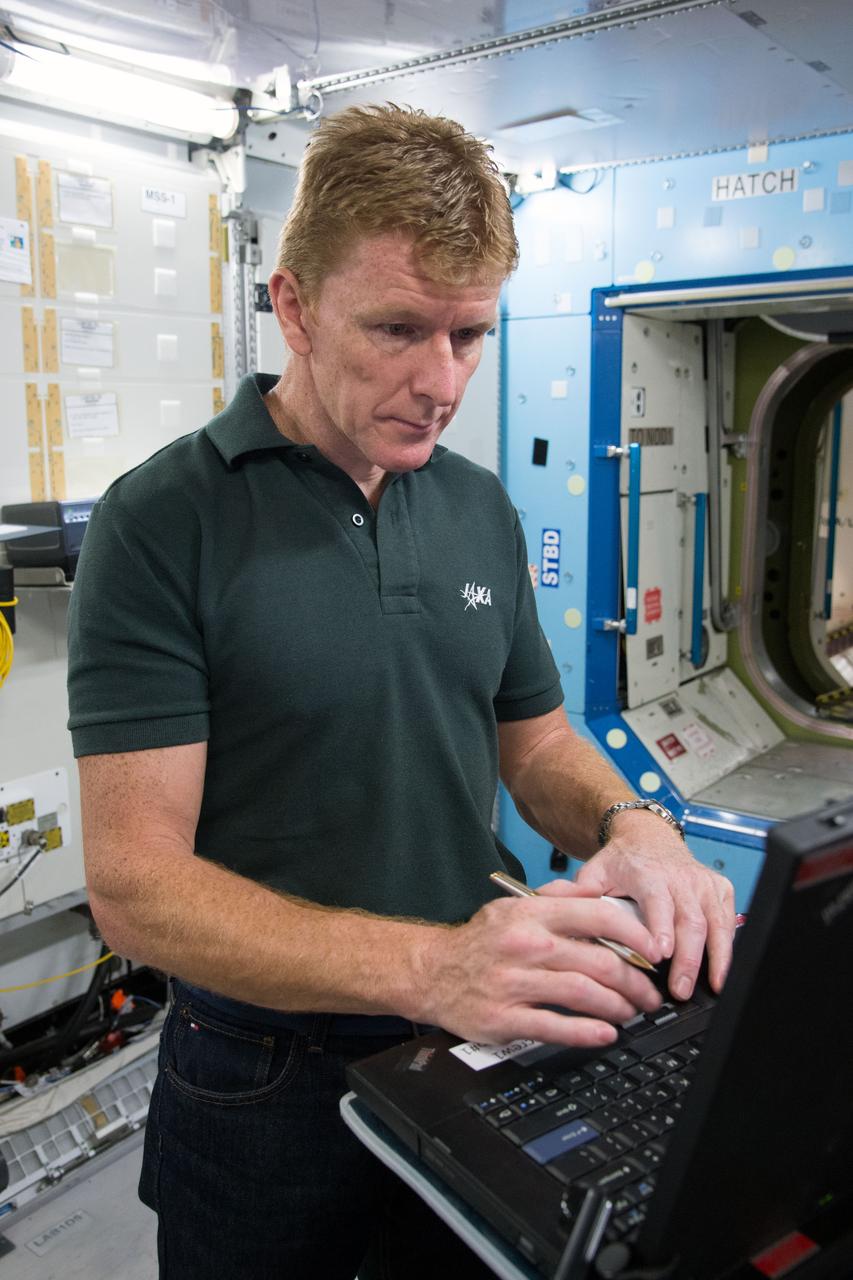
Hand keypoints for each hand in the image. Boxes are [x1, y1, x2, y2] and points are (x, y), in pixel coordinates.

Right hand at [416, 880, 661, 1047]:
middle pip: (598, 962)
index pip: (596, 916)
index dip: (635, 934)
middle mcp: (526, 945)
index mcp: (531, 913)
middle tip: (650, 993)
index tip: (655, 949)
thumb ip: (556, 901)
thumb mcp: (513, 907)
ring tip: (632, 1012)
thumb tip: (600, 898)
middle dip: (636, 982)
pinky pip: (555, 1026)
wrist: (430, 971)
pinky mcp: (504, 1018)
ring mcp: (514, 982)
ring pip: (583, 995)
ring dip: (618, 1007)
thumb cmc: (479, 941)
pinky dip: (587, 1032)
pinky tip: (606, 1033)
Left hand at [574, 812, 735, 999]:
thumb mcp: (595, 871)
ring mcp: (702, 884)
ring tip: (712, 987)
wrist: (648, 835)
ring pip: (715, 922)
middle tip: (680, 990)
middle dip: (689, 959)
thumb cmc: (623, 860)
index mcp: (647, 875)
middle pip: (690, 921)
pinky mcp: (719, 889)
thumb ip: (578, 892)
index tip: (660, 954)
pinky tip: (724, 970)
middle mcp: (679, 878)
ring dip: (715, 957)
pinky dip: (729, 946)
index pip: (657, 902)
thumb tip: (553, 905)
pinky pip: (729, 919)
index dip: (661, 928)